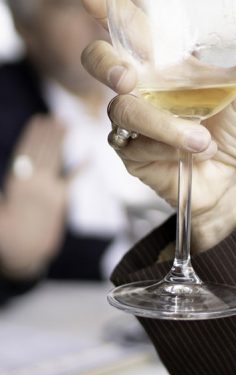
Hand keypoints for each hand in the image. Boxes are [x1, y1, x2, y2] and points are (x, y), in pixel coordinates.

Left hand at [0, 115, 68, 278]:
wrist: (23, 257)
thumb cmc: (7, 244)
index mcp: (18, 186)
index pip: (26, 155)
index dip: (32, 137)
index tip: (39, 120)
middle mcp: (33, 184)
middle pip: (42, 153)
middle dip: (48, 134)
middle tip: (56, 116)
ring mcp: (46, 191)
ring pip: (55, 161)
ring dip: (61, 143)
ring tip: (66, 125)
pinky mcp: (58, 201)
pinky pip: (71, 181)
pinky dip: (80, 168)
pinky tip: (88, 157)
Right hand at [80, 0, 235, 250]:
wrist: (229, 181)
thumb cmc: (228, 131)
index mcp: (164, 64)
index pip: (130, 29)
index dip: (108, 9)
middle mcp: (141, 87)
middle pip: (100, 61)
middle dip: (105, 63)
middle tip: (127, 76)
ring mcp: (132, 120)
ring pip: (125, 110)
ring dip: (164, 125)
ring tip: (201, 139)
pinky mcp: (131, 152)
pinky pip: (138, 144)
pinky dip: (170, 147)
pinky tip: (196, 152)